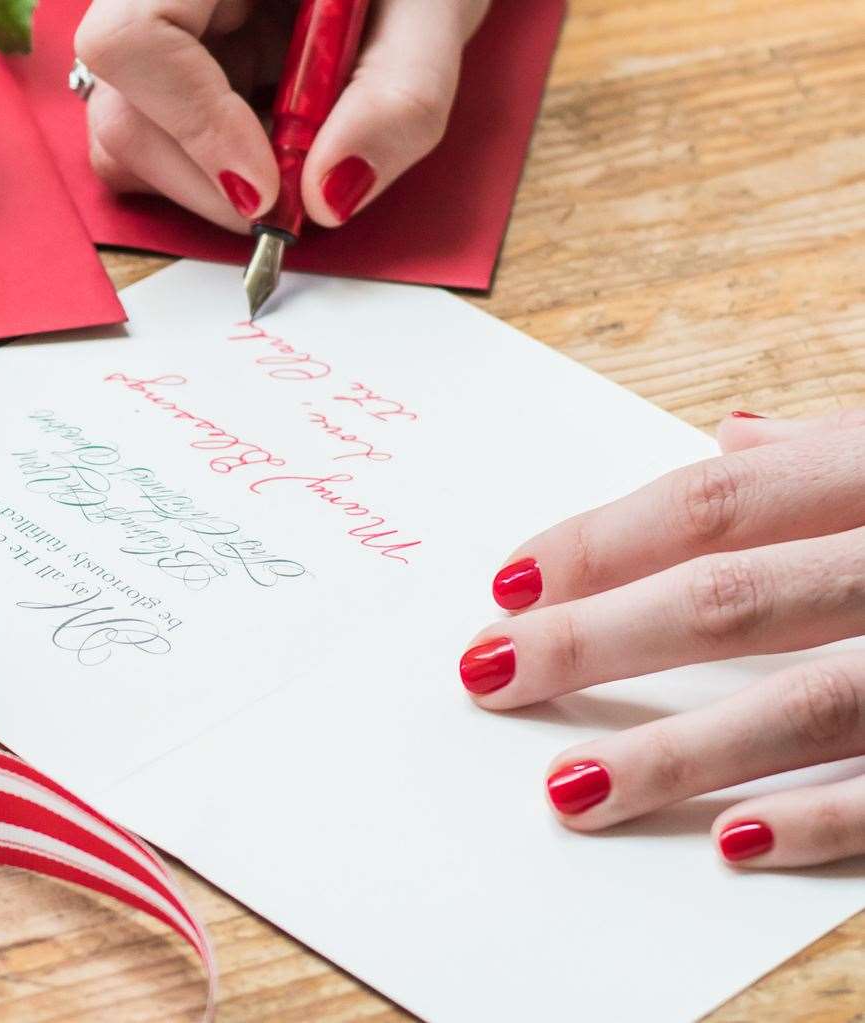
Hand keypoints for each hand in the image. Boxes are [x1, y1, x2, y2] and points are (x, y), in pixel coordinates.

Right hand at [73, 0, 489, 231]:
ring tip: (287, 170)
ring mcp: (156, 31)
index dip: (192, 122)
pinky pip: (154, 142)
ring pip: (125, 136)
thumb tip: (328, 198)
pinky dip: (210, 172)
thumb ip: (398, 100)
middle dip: (203, 178)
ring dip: (205, 182)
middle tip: (286, 204)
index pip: (132, 38)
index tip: (264, 184)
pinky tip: (271, 150)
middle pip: (117, 106)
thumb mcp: (434, 13)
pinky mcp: (170, 70)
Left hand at [462, 410, 864, 867]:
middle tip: (487, 673)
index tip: (505, 586)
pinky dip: (820, 820)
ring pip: (808, 702)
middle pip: (731, 598)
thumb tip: (730, 438)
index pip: (713, 506)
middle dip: (595, 640)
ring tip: (569, 788)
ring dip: (679, 751)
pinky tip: (727, 843)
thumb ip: (825, 452)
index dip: (601, 545)